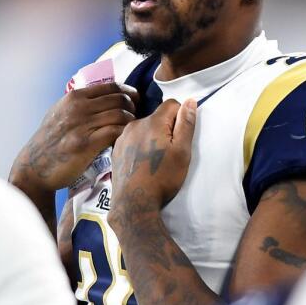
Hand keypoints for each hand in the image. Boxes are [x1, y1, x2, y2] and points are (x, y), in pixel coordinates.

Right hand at [9, 82, 138, 194]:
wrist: (34, 166)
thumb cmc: (51, 140)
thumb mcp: (61, 112)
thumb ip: (81, 103)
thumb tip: (108, 95)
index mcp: (74, 97)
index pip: (112, 86)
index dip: (129, 93)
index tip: (135, 101)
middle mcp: (78, 108)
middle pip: (120, 99)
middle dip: (134, 107)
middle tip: (137, 117)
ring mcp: (82, 125)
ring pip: (121, 115)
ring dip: (132, 122)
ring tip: (132, 129)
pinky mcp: (86, 144)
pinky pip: (115, 132)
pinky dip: (125, 134)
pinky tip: (126, 139)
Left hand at [109, 99, 197, 220]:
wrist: (133, 203)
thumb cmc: (162, 178)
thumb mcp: (182, 152)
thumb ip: (186, 124)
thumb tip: (190, 101)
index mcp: (152, 122)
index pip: (172, 104)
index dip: (181, 116)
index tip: (181, 136)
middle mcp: (134, 124)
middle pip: (157, 116)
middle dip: (167, 127)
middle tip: (170, 151)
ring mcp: (122, 137)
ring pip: (144, 127)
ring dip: (152, 136)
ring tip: (156, 158)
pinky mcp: (116, 149)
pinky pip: (132, 139)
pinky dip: (140, 145)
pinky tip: (143, 162)